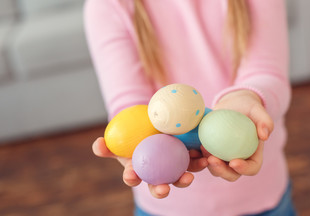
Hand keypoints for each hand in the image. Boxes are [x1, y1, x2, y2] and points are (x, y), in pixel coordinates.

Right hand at [92, 137, 207, 198]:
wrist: (152, 127)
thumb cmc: (132, 137)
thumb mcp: (118, 140)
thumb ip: (106, 145)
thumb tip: (98, 144)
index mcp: (138, 171)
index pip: (132, 177)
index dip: (131, 178)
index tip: (131, 175)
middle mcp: (156, 174)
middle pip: (157, 186)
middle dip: (159, 190)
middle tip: (163, 189)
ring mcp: (172, 169)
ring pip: (178, 178)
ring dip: (183, 180)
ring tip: (188, 177)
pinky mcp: (187, 160)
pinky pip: (193, 163)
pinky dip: (198, 162)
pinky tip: (203, 158)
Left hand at [203, 89, 273, 180]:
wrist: (232, 105)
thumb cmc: (248, 107)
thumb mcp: (257, 110)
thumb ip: (264, 120)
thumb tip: (265, 135)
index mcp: (253, 155)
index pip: (252, 168)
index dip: (244, 169)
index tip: (234, 162)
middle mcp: (238, 160)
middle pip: (232, 174)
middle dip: (222, 171)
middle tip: (212, 160)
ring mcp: (223, 157)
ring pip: (215, 169)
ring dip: (208, 165)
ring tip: (203, 149)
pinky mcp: (210, 151)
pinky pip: (203, 158)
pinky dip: (198, 156)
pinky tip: (193, 148)